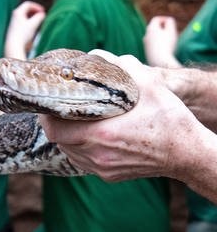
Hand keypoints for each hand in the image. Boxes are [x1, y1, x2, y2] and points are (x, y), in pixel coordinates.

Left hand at [5, 1, 45, 59]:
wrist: (14, 47)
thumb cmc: (22, 36)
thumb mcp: (33, 25)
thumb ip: (39, 17)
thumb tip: (42, 15)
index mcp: (18, 12)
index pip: (28, 5)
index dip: (37, 7)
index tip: (43, 12)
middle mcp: (14, 17)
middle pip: (26, 11)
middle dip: (35, 13)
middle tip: (41, 16)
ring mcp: (14, 24)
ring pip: (25, 18)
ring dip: (32, 19)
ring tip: (38, 24)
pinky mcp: (15, 31)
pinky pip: (23, 25)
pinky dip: (29, 25)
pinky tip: (32, 32)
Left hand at [39, 49, 200, 181]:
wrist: (184, 153)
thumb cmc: (168, 119)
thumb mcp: (148, 85)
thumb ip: (120, 66)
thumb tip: (97, 55)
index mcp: (102, 135)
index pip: (55, 131)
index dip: (46, 118)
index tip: (47, 107)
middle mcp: (98, 156)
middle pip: (59, 142)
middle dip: (56, 126)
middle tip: (61, 111)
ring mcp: (102, 169)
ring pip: (70, 153)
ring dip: (68, 138)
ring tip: (75, 123)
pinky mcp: (108, 176)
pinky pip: (83, 162)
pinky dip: (80, 149)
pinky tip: (91, 138)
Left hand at [144, 16, 179, 67]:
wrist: (159, 62)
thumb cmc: (167, 45)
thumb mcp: (171, 31)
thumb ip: (170, 22)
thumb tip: (168, 20)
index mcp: (151, 28)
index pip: (156, 19)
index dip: (164, 19)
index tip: (170, 22)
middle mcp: (146, 36)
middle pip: (153, 28)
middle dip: (162, 28)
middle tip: (170, 31)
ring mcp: (145, 45)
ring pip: (153, 37)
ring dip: (160, 36)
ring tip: (169, 41)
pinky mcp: (146, 53)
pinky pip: (153, 45)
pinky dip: (158, 44)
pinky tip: (164, 49)